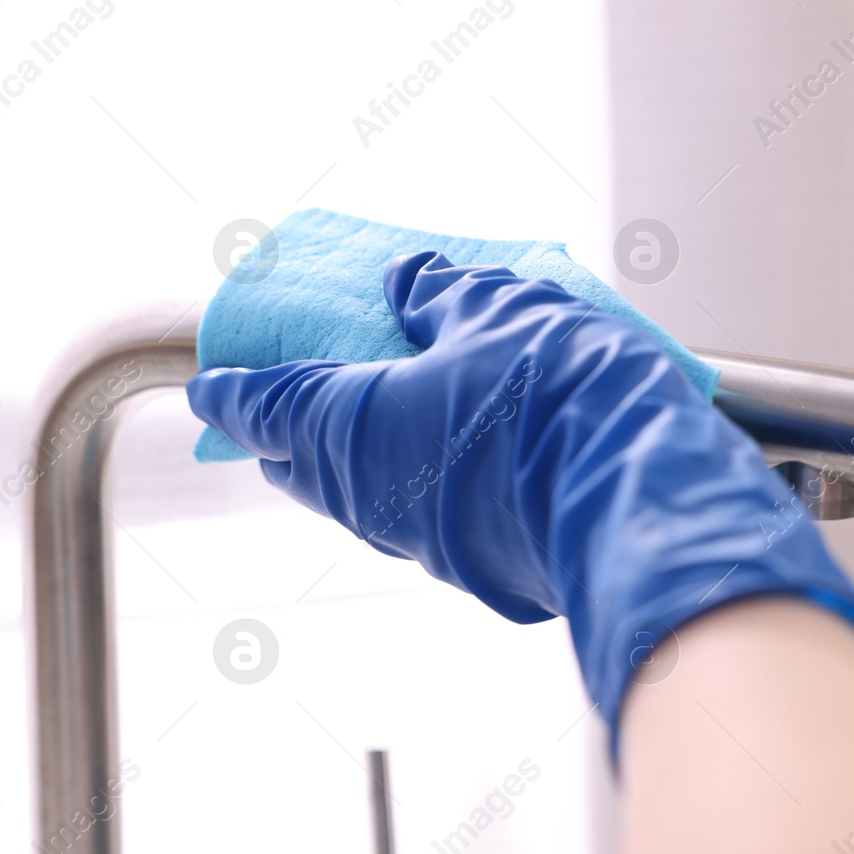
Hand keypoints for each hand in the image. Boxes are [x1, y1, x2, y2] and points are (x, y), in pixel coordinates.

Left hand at [186, 251, 853, 745]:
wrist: (642, 499)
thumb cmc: (559, 398)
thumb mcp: (497, 312)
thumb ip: (441, 295)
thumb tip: (409, 281)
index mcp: (350, 424)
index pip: (265, 409)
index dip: (234, 394)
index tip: (211, 388)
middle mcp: (371, 497)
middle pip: (305, 465)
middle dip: (293, 431)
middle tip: (293, 399)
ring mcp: (426, 544)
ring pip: (366, 500)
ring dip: (362, 459)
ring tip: (383, 418)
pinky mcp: (482, 572)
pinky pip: (428, 522)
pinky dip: (424, 485)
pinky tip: (461, 458)